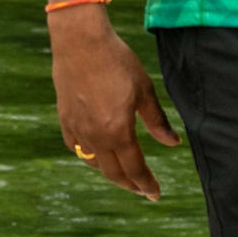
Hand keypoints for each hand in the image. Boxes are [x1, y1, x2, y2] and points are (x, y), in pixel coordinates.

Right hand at [49, 9, 176, 200]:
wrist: (81, 42)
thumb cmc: (117, 61)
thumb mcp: (144, 91)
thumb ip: (157, 121)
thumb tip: (172, 143)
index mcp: (118, 131)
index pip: (135, 168)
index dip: (147, 184)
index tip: (155, 194)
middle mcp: (95, 136)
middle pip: (114, 172)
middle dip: (130, 184)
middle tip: (143, 189)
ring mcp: (77, 129)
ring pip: (94, 162)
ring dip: (110, 171)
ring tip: (122, 171)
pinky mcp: (65, 118)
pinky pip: (77, 147)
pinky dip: (89, 155)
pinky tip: (96, 153)